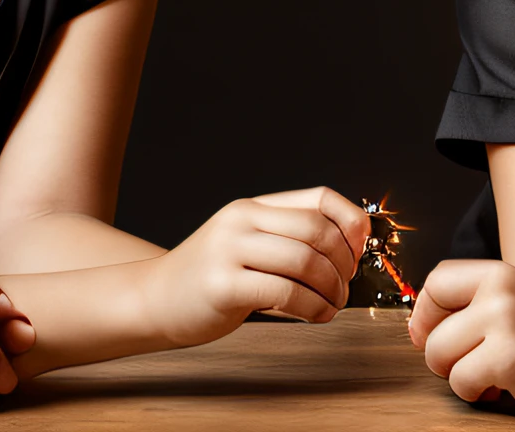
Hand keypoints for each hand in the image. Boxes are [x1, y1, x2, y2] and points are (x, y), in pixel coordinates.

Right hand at [144, 187, 371, 347]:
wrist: (154, 299)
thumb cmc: (210, 278)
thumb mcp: (246, 244)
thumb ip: (286, 239)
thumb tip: (351, 250)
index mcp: (253, 207)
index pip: (319, 198)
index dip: (351, 223)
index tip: (359, 252)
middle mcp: (241, 220)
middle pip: (317, 230)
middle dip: (344, 263)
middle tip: (345, 288)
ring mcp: (229, 250)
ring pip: (305, 261)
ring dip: (332, 290)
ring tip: (332, 305)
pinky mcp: (223, 285)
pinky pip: (285, 291)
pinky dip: (312, 307)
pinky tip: (316, 316)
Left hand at [408, 259, 514, 414]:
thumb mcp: (514, 302)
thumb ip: (472, 305)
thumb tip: (416, 329)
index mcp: (499, 274)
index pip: (436, 282)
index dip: (425, 314)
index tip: (431, 335)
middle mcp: (499, 292)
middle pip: (431, 329)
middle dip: (442, 357)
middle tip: (471, 364)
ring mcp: (505, 323)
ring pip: (440, 357)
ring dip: (458, 377)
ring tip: (489, 376)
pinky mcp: (509, 358)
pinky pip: (461, 382)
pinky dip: (475, 394)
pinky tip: (502, 388)